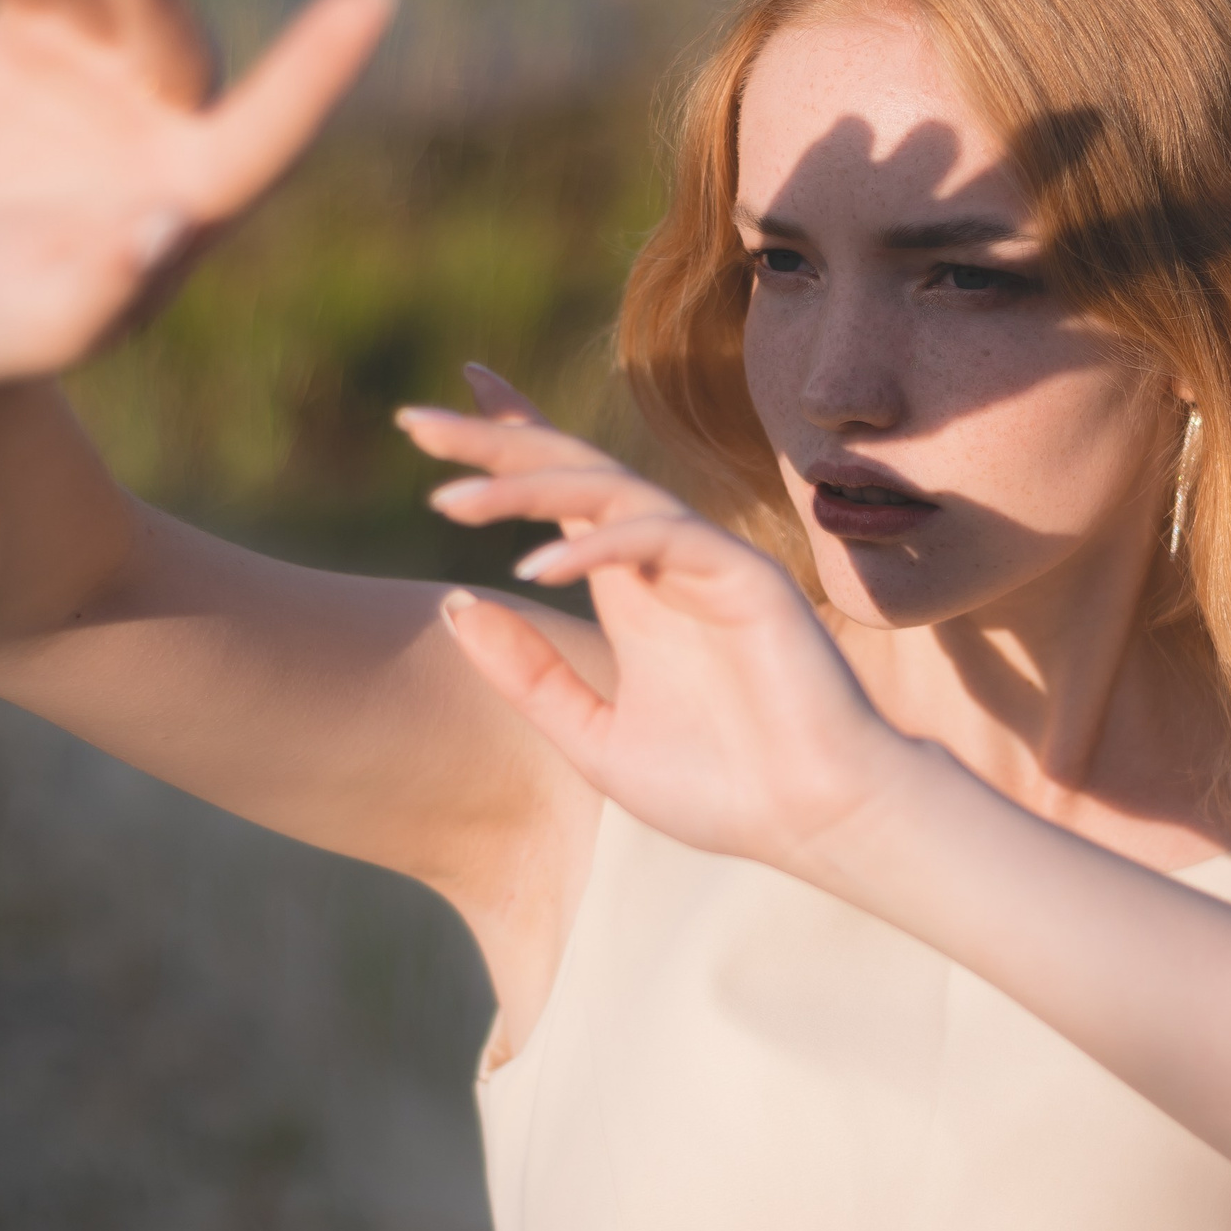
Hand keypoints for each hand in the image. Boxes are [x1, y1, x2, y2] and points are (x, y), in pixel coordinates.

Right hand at [0, 0, 395, 382]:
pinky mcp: (38, 21)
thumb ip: (103, 289)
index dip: (320, 67)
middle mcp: (168, 108)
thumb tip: (163, 227)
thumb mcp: (46, 326)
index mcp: (200, 189)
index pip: (273, 127)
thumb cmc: (9, 326)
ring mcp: (105, 55)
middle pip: (168, 23)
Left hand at [396, 380, 915, 874]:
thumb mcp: (593, 737)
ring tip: (452, 500)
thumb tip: (451, 603)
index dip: (509, 440)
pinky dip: (597, 545)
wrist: (815, 824)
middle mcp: (663, 561)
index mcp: (631, 588)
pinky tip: (536, 567)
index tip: (444, 407)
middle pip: (572, 471)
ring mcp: (706, 562)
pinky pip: (659, 538)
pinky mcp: (745, 577)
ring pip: (608, 489)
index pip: (562, 492)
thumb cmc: (722, 790)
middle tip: (415, 423)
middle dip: (494, 440)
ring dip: (527, 485)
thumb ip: (526, 673)